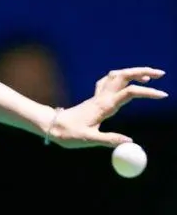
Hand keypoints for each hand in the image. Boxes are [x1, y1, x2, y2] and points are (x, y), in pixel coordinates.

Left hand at [49, 67, 167, 148]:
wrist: (50, 126)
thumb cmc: (67, 134)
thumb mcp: (88, 139)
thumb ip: (109, 139)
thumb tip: (129, 142)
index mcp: (104, 106)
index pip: (130, 93)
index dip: (148, 93)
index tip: (163, 96)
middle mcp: (102, 98)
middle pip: (124, 76)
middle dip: (143, 72)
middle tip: (162, 74)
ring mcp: (97, 96)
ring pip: (116, 76)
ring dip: (132, 72)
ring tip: (148, 78)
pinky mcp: (93, 99)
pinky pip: (107, 82)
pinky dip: (119, 78)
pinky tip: (124, 83)